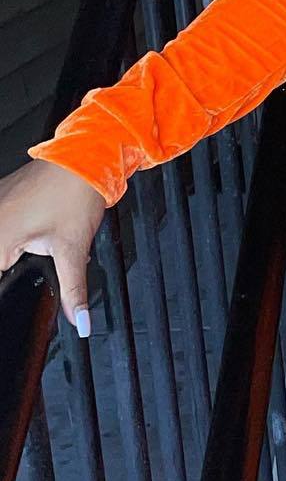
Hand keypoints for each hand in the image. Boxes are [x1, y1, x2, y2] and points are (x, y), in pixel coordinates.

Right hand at [0, 159, 105, 334]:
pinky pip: (2, 226)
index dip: (8, 285)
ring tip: (37, 247)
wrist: (83, 158)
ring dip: (11, 257)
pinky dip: (11, 240)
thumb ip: (73, 290)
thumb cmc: (75, 195)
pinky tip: (27, 240)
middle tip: (33, 262)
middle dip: (11, 271)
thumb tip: (80, 321)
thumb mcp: (73, 249)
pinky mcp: (1, 198)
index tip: (15, 285)